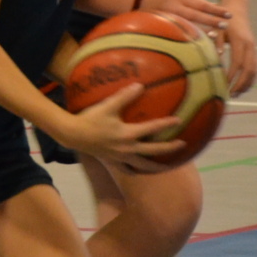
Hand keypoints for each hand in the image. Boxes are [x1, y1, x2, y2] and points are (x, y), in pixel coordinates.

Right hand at [58, 83, 184, 164]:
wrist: (74, 135)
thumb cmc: (91, 119)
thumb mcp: (108, 105)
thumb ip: (124, 96)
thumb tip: (140, 86)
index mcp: (127, 134)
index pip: (152, 128)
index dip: (166, 124)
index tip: (179, 120)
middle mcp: (127, 149)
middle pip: (153, 151)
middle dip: (169, 149)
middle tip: (183, 144)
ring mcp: (121, 158)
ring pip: (143, 166)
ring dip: (157, 166)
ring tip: (168, 166)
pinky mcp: (113, 162)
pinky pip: (129, 170)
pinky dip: (138, 171)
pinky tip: (142, 170)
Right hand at [141, 0, 231, 32]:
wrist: (142, 4)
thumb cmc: (168, 1)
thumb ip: (198, 3)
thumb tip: (217, 6)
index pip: (201, 4)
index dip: (216, 9)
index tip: (229, 14)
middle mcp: (174, 7)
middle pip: (196, 15)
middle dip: (211, 21)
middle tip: (226, 25)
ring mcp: (168, 18)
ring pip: (187, 26)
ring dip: (202, 32)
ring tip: (215, 36)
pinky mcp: (163, 28)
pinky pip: (179, 34)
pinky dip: (190, 39)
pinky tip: (199, 45)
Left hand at [216, 11, 256, 95]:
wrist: (236, 9)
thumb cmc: (222, 20)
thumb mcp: (217, 29)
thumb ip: (216, 42)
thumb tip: (216, 58)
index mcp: (240, 40)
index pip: (238, 62)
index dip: (232, 75)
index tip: (224, 85)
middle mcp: (250, 45)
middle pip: (249, 69)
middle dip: (240, 83)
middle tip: (231, 95)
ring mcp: (253, 48)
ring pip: (254, 69)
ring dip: (246, 83)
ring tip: (236, 94)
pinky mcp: (254, 50)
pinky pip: (255, 67)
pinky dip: (250, 78)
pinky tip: (242, 87)